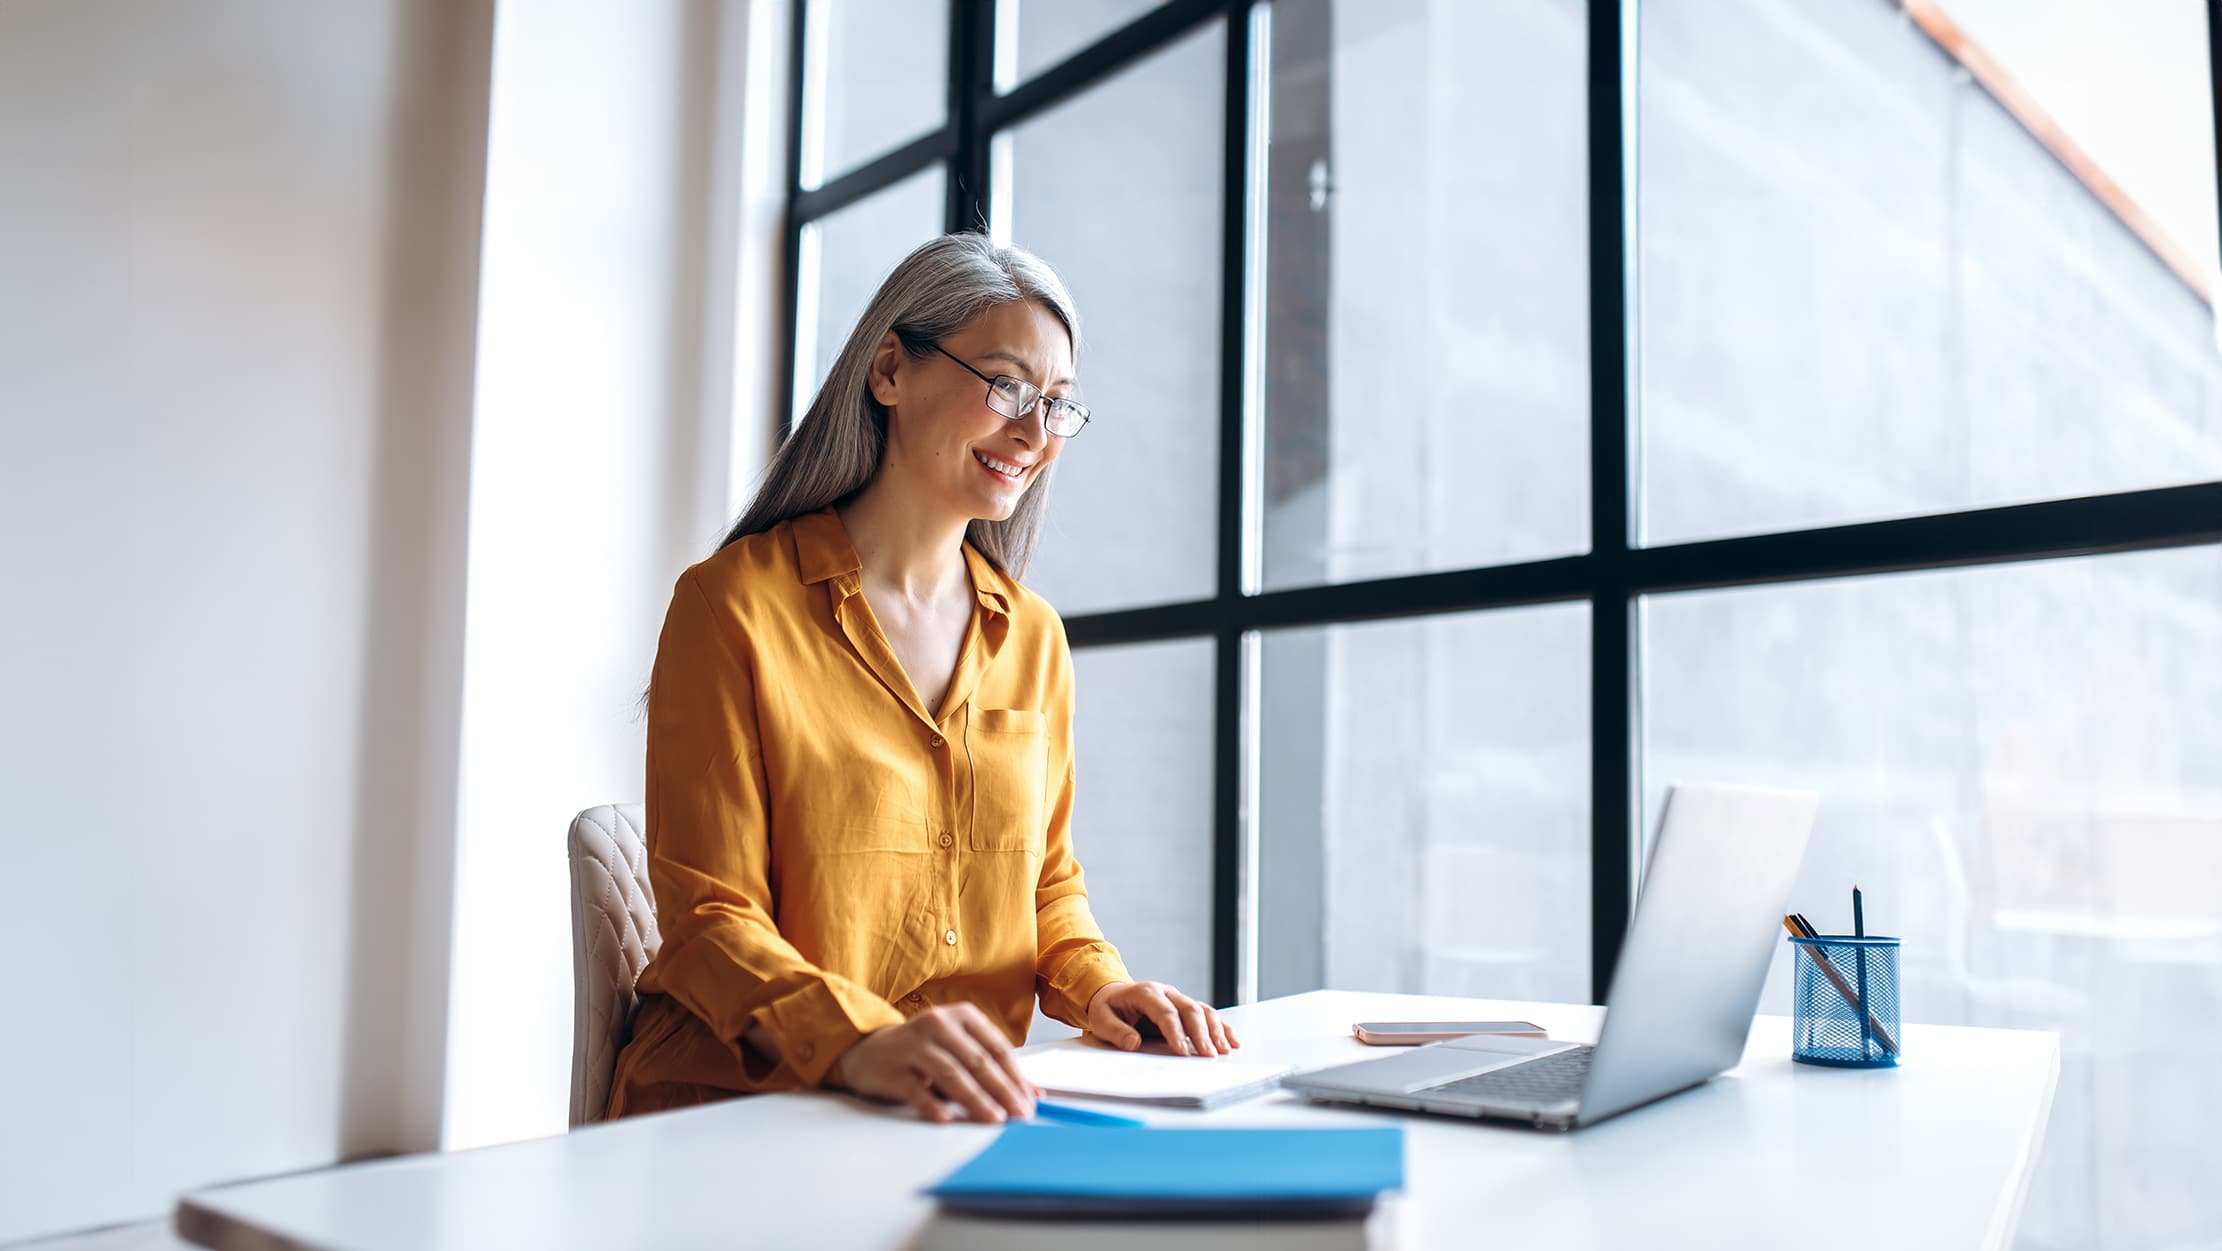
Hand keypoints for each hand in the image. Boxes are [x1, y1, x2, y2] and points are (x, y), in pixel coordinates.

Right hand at [827, 1003, 1036, 1124]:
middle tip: (1019, 1114)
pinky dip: (933, 1105)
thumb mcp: (959, 1050)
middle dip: (1002, 1090)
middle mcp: (937, 1023)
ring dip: (976, 1099)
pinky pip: (916, 1090)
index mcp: (961, 1015)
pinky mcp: (892, 1068)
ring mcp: (913, 1044)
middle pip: (977, 1061)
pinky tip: (947, 1119)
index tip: (1029, 1101)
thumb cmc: (924, 1052)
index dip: (1015, 1076)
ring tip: (994, 1119)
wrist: (869, 1051)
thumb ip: (994, 1069)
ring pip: (951, 1074)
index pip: (996, 1047)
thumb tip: (1034, 1094)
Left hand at [1086, 980, 1239, 1055]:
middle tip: (1208, 1055)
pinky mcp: (1185, 1007)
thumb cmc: (1107, 1008)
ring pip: (1202, 1011)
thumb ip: (1116, 1031)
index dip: (1175, 1032)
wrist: (1112, 995)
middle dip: (1201, 1033)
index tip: (1183, 1052)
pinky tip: (1232, 1040)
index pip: (1165, 1012)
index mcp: (1145, 993)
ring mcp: (1178, 998)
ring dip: (1215, 1030)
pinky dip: (1221, 1027)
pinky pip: (1207, 1014)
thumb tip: (1134, 1044)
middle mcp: (1166, 993)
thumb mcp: (1101, 1019)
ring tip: (1224, 1050)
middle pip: (1189, 1010)